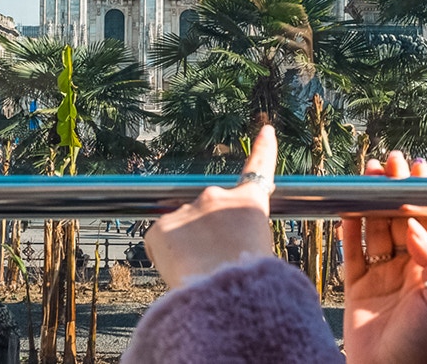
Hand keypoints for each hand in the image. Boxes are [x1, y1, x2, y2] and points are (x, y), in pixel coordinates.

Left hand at [144, 125, 275, 286]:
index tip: (266, 130)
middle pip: (207, 217)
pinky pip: (160, 246)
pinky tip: (180, 274)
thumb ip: (238, 237)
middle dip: (206, 237)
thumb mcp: (258, 252)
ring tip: (200, 275)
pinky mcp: (161, 227)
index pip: (259, 171)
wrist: (225, 296)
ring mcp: (186, 209)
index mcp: (249, 204)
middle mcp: (217, 197)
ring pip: (182, 234)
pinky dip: (166, 261)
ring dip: (187, 251)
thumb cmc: (248, 285)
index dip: (263, 150)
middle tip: (215, 265)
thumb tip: (219, 246)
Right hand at [341, 152, 426, 363]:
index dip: (422, 194)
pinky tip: (347, 207)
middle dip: (394, 189)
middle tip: (389, 162)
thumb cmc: (421, 344)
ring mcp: (382, 277)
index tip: (417, 168)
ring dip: (371, 202)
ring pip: (375, 228)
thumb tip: (416, 224)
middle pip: (400, 219)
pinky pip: (352, 250)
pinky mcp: (357, 286)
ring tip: (366, 175)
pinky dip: (349, 227)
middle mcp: (408, 270)